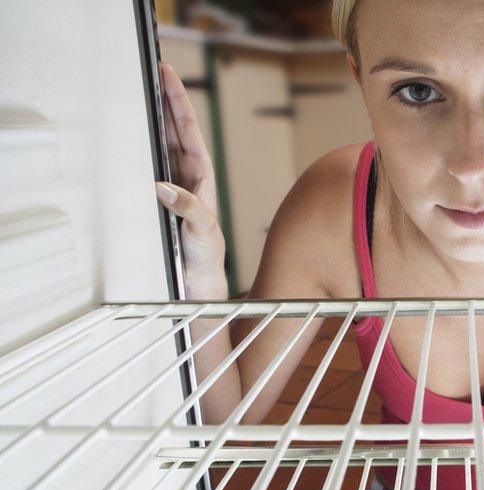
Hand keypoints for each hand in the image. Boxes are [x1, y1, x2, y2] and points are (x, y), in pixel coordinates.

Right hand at [155, 61, 227, 297]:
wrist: (199, 281)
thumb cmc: (205, 257)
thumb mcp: (202, 232)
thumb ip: (189, 209)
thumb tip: (164, 186)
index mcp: (202, 178)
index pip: (189, 132)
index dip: (178, 103)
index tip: (168, 76)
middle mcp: (190, 177)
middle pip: (177, 130)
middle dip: (167, 100)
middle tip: (156, 71)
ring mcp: (175, 185)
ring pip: (164, 143)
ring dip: (156, 118)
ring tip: (146, 91)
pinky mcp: (162, 197)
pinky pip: (152, 162)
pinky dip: (144, 144)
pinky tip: (134, 131)